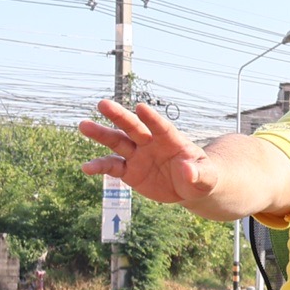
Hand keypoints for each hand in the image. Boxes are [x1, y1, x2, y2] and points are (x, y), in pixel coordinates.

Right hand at [79, 100, 218, 205]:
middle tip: (103, 104)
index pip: (161, 127)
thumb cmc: (201, 177)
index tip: (140, 107)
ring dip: (101, 134)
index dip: (151, 118)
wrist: (188, 186)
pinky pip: (111, 167)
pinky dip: (99, 166)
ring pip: (117, 142)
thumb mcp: (206, 178)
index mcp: (172, 140)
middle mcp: (151, 143)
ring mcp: (138, 155)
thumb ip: (199, 174)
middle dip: (119, 116)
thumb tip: (188, 171)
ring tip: (83, 125)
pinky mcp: (129, 170)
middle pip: (133, 127)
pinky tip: (86, 168)